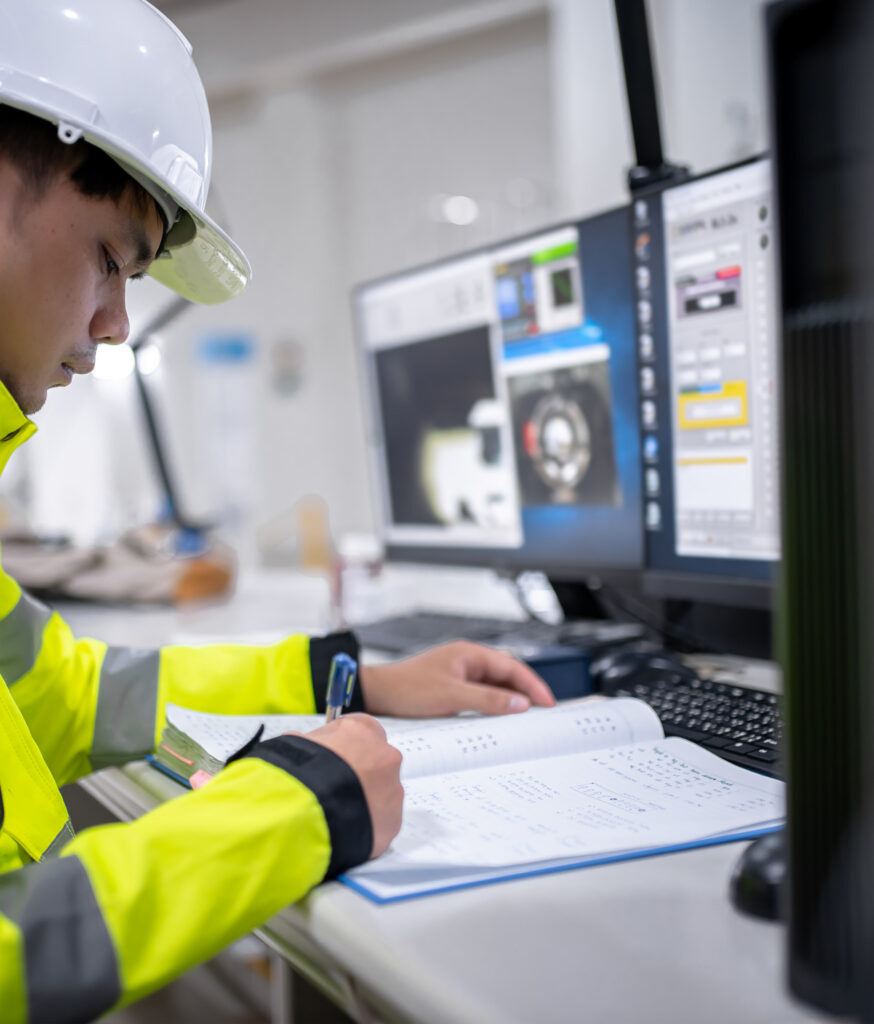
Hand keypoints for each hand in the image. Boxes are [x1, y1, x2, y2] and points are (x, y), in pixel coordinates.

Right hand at [289, 714, 402, 858]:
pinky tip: (345, 828)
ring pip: (382, 794)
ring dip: (364, 801)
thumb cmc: (302, 773)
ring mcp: (393, 789)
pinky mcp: (393, 820)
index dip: (345, 747)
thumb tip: (299, 746)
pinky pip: (381, 821)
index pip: (361, 732)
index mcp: (364, 729)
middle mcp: (386, 755)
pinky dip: (367, 825)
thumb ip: (309, 743)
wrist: (307, 811)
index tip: (333, 758)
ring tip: (337, 812)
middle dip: (359, 775)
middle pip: (376, 763)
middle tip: (335, 788)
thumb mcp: (296, 744)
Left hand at [359, 641, 555, 717]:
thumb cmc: (406, 688)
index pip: (512, 666)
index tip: (549, 703)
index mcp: (469, 654)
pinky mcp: (451, 690)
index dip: (533, 685)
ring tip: (526, 721)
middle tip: (544, 715)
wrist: (375, 695)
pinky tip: (498, 722)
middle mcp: (467, 661)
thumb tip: (521, 704)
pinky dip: (492, 708)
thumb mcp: (451, 696)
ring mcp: (459, 675)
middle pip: (506, 676)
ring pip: (494, 688)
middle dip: (526, 694)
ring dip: (509, 702)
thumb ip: (488, 700)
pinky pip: (480, 697)